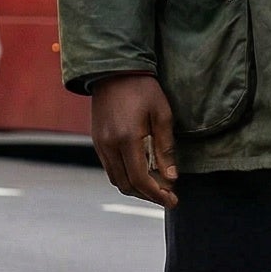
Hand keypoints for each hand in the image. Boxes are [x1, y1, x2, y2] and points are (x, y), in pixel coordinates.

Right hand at [91, 74, 177, 208]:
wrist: (113, 70)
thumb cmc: (142, 89)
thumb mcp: (162, 114)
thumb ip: (166, 148)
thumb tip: (171, 177)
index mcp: (127, 139)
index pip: (140, 179)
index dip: (158, 194)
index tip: (173, 201)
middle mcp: (109, 145)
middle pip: (127, 185)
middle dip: (148, 196)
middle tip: (168, 197)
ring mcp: (100, 144)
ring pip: (116, 179)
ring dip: (136, 188)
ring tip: (156, 188)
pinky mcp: (97, 141)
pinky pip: (110, 168)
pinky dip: (126, 176)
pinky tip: (141, 173)